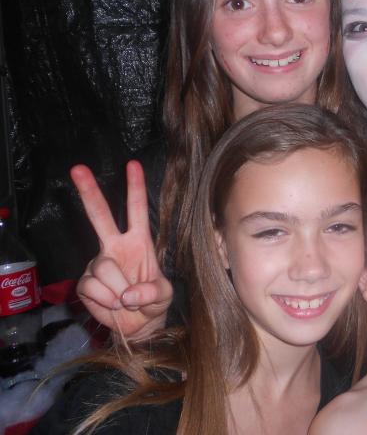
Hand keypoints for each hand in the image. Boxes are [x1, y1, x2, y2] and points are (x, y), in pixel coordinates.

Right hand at [72, 161, 172, 339]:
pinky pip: (92, 287)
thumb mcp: (164, 296)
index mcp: (139, 241)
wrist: (138, 327)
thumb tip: (129, 293)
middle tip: (77, 168)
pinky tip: (112, 304)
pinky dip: (106, 300)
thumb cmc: (153, 304)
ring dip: (117, 290)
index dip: (135, 187)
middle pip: (100, 215)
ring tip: (126, 299)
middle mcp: (115, 246)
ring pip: (103, 268)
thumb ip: (152, 293)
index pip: (137, 210)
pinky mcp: (85, 282)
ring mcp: (98, 263)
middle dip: (89, 192)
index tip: (132, 164)